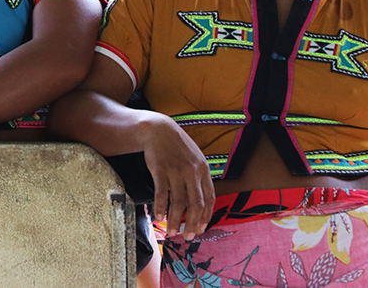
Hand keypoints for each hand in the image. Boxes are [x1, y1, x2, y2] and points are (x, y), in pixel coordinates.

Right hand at [143, 115, 213, 238]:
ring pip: (178, 202)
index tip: (200, 229)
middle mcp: (192, 171)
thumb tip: (200, 202)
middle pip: (195, 204)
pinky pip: (162, 194)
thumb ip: (199, 177)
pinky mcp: (160, 170)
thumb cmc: (177, 146)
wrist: (158, 130)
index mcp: (203, 169)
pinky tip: (159, 217)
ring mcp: (176, 171)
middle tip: (187, 237)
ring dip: (175, 220)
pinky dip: (160, 208)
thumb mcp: (195, 158)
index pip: (209, 198)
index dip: (205, 216)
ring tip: (171, 232)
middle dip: (192, 223)